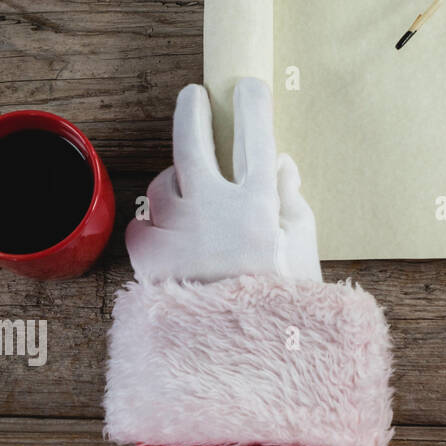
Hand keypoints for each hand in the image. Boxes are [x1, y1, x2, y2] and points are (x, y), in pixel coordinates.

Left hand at [126, 77, 321, 283]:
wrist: (239, 358)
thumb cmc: (282, 302)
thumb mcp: (302, 247)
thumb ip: (290, 199)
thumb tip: (280, 161)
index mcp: (259, 204)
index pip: (255, 135)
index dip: (252, 103)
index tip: (249, 87)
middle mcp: (214, 208)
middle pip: (192, 140)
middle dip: (193, 111)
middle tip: (194, 97)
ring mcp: (176, 229)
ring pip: (164, 185)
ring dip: (177, 188)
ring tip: (196, 212)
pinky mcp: (147, 254)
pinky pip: (143, 224)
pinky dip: (156, 227)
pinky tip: (175, 245)